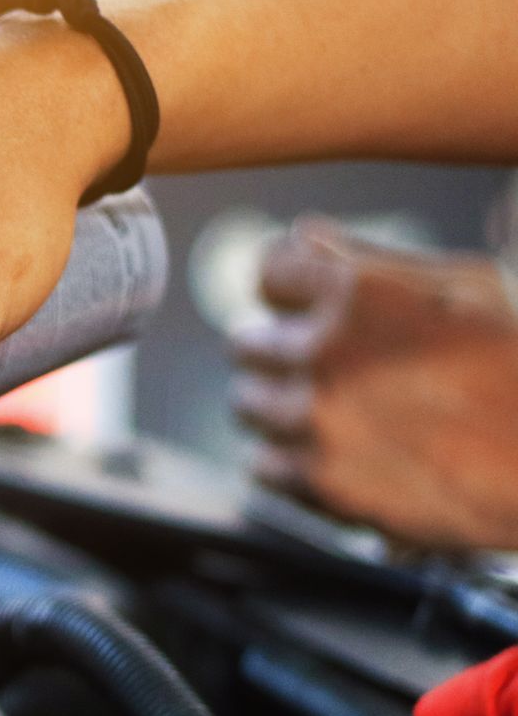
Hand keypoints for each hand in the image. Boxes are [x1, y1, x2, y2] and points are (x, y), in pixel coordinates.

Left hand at [232, 219, 517, 549]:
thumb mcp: (470, 286)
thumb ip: (374, 259)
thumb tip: (303, 234)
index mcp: (360, 289)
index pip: (268, 270)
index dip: (291, 291)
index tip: (307, 309)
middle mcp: (328, 350)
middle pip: (246, 342)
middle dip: (281, 353)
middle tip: (333, 371)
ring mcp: (318, 418)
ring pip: (247, 405)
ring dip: (282, 408)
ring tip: (346, 416)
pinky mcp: (320, 482)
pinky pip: (263, 465)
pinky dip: (292, 464)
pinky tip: (344, 458)